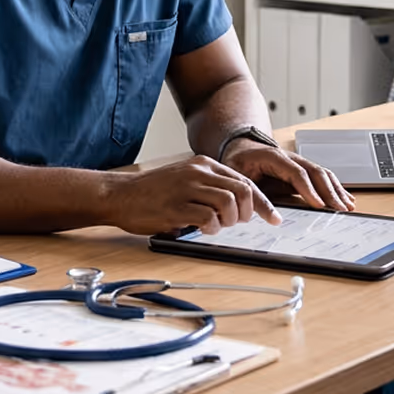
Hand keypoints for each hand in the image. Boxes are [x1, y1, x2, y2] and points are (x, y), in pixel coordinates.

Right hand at [106, 154, 279, 235]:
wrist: (120, 195)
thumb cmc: (153, 192)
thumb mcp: (185, 179)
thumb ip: (210, 187)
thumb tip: (239, 207)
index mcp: (204, 164)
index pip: (245, 180)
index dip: (263, 202)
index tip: (273, 217)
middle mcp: (199, 172)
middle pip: (243, 191)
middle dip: (250, 212)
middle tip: (240, 223)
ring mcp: (188, 188)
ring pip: (229, 204)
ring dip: (229, 221)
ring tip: (217, 226)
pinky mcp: (177, 207)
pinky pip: (208, 218)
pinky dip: (212, 228)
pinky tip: (203, 229)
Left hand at [224, 141, 354, 211]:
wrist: (241, 147)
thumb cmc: (239, 163)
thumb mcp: (240, 180)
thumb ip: (255, 198)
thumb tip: (272, 218)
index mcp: (274, 157)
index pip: (297, 173)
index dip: (309, 190)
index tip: (319, 205)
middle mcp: (290, 157)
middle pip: (315, 172)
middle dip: (330, 192)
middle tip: (340, 209)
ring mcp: (298, 161)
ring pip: (322, 173)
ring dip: (336, 189)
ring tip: (348, 205)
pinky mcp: (302, 168)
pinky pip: (321, 176)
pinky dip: (334, 187)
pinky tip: (344, 197)